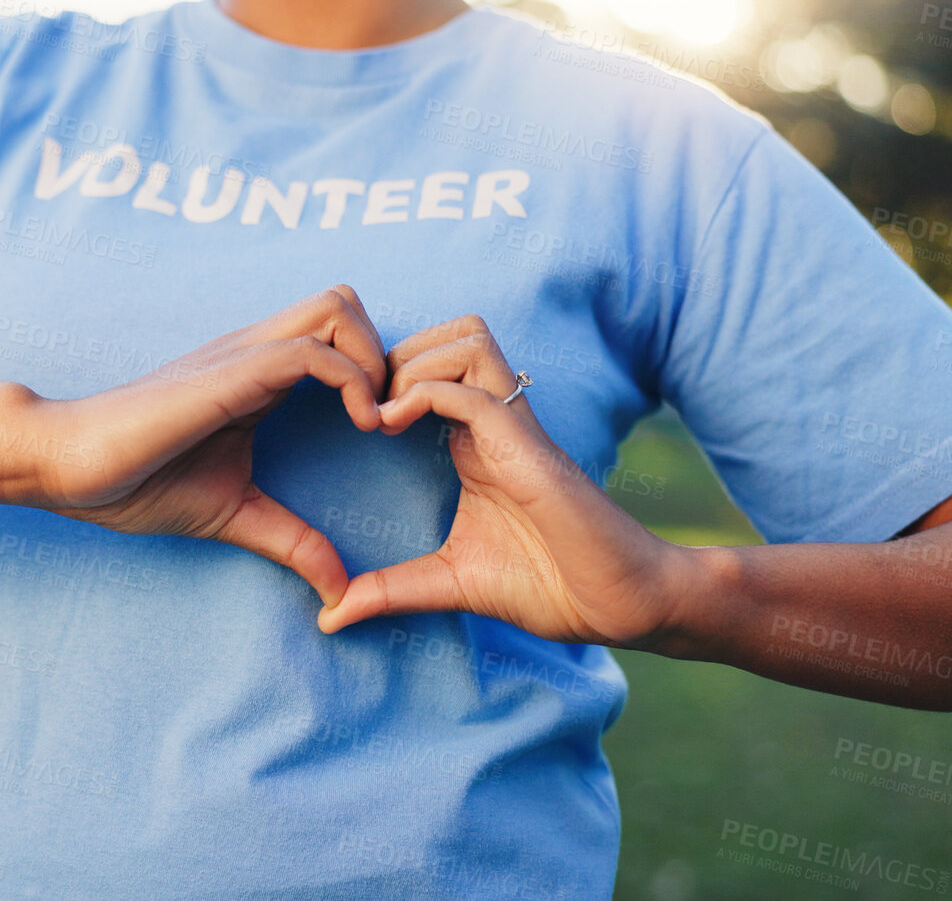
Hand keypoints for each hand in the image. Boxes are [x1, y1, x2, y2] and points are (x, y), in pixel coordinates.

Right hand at [28, 286, 388, 607]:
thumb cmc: (135, 482)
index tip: (386, 432)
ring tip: (374, 421)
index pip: (337, 334)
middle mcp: (255, 352)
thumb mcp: (234, 513)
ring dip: (374, 359)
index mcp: (257, 376)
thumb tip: (339, 592)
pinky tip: (358, 426)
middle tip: (388, 418)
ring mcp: (243, 356)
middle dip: (385, 353)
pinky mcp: (229, 374)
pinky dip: (352, 380)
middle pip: (345, 302)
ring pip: (337, 307)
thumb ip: (292, 541)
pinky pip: (311, 350)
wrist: (68, 467)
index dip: (376, 373)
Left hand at [314, 314, 693, 646]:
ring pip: (467, 342)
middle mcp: (497, 422)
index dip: (388, 373)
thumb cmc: (551, 586)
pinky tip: (392, 427)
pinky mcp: (526, 446)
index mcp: (477, 441)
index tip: (352, 417)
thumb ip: (389, 590)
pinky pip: (472, 390)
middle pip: (453, 334)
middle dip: (397, 352)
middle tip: (364, 405)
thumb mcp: (448, 583)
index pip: (436, 364)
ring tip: (381, 414)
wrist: (621, 605)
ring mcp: (515, 428)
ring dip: (414, 364)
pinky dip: (424, 393)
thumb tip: (330, 617)